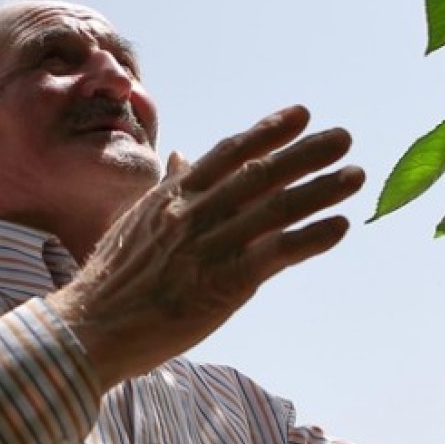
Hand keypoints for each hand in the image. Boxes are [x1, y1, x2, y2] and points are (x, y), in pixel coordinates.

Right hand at [47, 105, 364, 388]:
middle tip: (343, 137)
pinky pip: (275, 253)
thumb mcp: (136, 221)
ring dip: (320, 189)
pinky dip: (310, 238)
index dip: (267, 131)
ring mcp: (208, 246)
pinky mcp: (222, 284)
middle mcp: (193, 213)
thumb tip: (184, 155)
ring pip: (274, 208)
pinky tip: (338, 226)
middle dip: (306, 152)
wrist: (90, 328)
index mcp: (172, 196)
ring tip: (354, 175)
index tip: (301, 115)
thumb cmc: (112, 280)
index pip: (228, 153)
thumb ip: (168, 188)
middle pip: (260, 172)